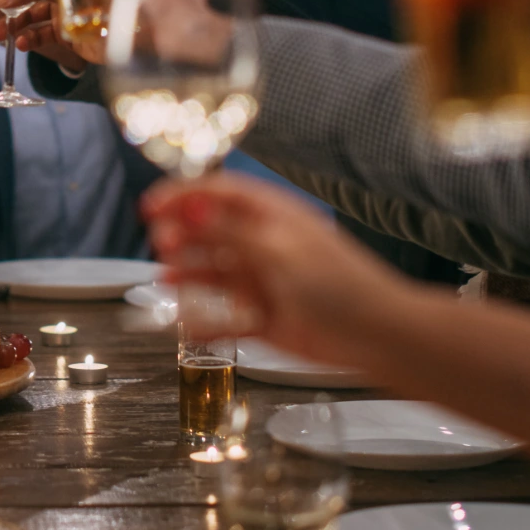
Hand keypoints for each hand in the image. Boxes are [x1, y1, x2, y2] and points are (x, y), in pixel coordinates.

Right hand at [140, 173, 397, 367]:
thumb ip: (232, 231)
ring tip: (165, 278)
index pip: (219, 194)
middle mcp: (266, 245)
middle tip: (160, 242)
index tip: (151, 206)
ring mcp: (264, 282)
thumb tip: (193, 209)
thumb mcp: (280, 249)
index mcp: (274, 217)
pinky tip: (186, 322)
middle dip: (181, 233)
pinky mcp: (266, 319)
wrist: (378, 335)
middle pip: (212, 231)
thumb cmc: (341, 286)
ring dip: (188, 273)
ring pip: (214, 273)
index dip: (183, 195)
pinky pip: (225, 318)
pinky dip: (205, 321)